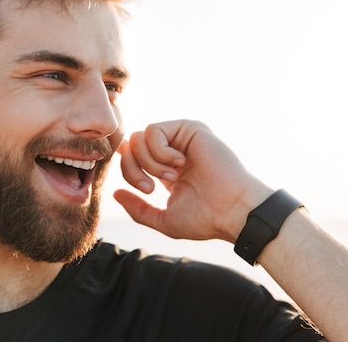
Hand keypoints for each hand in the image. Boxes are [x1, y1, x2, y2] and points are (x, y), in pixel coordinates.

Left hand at [114, 120, 272, 242]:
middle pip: (131, 145)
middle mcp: (173, 151)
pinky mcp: (189, 128)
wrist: (232, 211)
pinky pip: (153, 130)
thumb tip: (114, 193)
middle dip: (133, 169)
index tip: (147, 190)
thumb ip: (138, 208)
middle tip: (151, 188)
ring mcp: (181, 138)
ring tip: (172, 177)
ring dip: (149, 162)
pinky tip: (179, 164)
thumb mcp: (164, 219)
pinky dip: (159, 151)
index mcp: (166, 169)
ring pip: (139, 137)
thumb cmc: (205, 219)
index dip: (128, 171)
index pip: (131, 158)